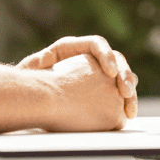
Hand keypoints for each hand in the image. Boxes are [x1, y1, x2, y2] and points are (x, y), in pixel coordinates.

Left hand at [18, 34, 137, 119]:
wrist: (31, 97)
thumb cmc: (28, 82)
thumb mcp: (30, 71)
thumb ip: (37, 65)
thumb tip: (43, 59)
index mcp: (75, 48)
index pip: (97, 44)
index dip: (107, 56)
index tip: (110, 73)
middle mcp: (91, 58)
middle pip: (116, 60)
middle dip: (124, 75)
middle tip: (125, 92)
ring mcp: (99, 75)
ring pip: (123, 77)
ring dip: (130, 92)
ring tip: (130, 109)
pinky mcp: (102, 91)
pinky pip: (120, 94)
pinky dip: (126, 103)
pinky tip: (128, 115)